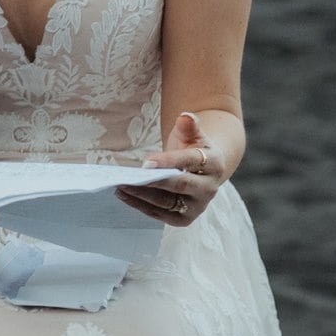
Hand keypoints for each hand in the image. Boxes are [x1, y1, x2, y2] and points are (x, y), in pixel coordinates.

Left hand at [118, 112, 223, 226]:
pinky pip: (160, 214)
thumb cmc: (192, 148)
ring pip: (167, 203)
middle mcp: (209, 188)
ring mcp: (197, 206)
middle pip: (180, 185)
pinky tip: (124, 195)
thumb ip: (189, 126)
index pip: (190, 161)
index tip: (146, 162)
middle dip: (154, 182)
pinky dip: (141, 205)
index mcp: (214, 164)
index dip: (168, 162)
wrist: (200, 170)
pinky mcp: (184, 219)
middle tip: (130, 178)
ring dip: (142, 195)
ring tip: (121, 186)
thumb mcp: (192, 134)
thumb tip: (185, 117)